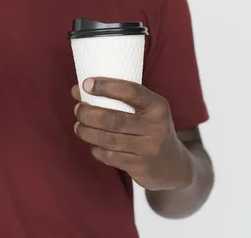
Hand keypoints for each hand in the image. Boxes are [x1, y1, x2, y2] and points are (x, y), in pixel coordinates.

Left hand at [72, 78, 192, 190]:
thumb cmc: (151, 129)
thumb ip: (116, 98)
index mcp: (158, 106)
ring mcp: (149, 149)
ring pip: (107, 139)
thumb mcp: (144, 110)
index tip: (86, 84)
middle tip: (78, 109)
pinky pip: (109, 156)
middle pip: (113, 119)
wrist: (173, 165)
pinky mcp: (140, 166)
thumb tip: (77, 89)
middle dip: (88, 113)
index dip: (105, 86)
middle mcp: (156, 127)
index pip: (131, 91)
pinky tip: (92, 143)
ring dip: (86, 132)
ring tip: (78, 126)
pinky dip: (95, 148)